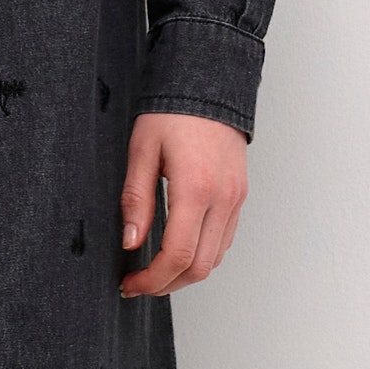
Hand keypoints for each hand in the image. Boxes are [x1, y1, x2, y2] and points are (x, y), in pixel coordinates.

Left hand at [119, 113, 247, 297]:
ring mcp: (236, 199)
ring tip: (155, 271)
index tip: (130, 283)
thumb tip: (131, 242)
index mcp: (196, 188)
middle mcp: (223, 199)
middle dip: (167, 284)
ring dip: (185, 274)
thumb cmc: (172, 112)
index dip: (152, 279)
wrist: (209, 84)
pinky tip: (178, 250)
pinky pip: (224, 241)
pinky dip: (202, 255)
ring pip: (216, 259)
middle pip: (200, 267)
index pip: (178, 255)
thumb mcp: (142, 151)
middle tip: (138, 284)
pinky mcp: (239, 197)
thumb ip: (136, 200)